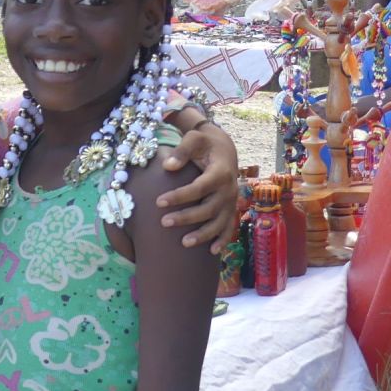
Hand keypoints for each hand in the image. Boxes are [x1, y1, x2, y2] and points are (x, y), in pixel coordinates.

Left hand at [157, 122, 239, 253]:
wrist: (224, 148)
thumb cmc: (204, 144)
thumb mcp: (194, 139)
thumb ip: (181, 151)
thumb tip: (167, 166)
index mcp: (220, 172)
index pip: (199, 188)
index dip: (179, 196)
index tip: (158, 201)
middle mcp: (229, 189)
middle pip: (208, 209)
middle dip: (186, 217)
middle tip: (163, 222)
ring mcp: (232, 202)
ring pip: (219, 223)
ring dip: (203, 234)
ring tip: (183, 243)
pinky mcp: (231, 209)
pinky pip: (229, 227)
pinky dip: (222, 240)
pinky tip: (212, 252)